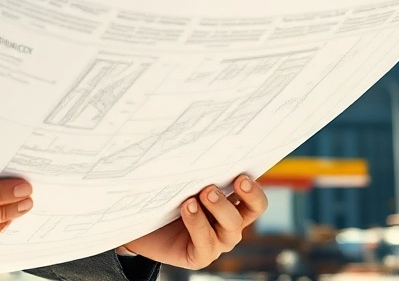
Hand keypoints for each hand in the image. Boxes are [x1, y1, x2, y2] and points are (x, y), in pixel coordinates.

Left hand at [120, 175, 266, 268]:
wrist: (142, 226)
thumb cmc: (167, 197)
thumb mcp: (184, 181)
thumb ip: (196, 170)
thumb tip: (198, 142)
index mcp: (233, 204)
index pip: (256, 199)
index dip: (254, 189)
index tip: (242, 174)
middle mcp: (230, 223)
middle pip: (252, 211)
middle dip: (245, 195)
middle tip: (230, 180)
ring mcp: (218, 241)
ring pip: (232, 226)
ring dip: (219, 207)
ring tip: (200, 194)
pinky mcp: (201, 256)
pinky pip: (206, 242)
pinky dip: (197, 222)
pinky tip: (187, 207)